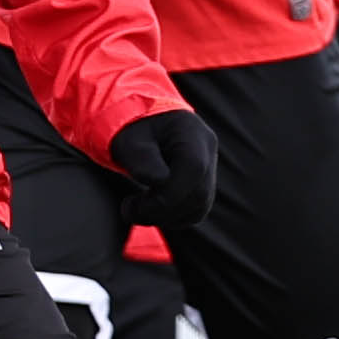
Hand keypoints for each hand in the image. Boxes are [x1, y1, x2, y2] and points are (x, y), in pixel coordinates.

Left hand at [109, 109, 219, 229]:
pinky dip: (172, 217)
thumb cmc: (133, 129)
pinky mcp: (204, 184)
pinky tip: (150, 209)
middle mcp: (208, 149)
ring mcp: (210, 167)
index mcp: (192, 132)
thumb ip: (141, 159)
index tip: (133, 204)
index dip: (166, 196)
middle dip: (162, 210)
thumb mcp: (129, 140)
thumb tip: (157, 181)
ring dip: (166, 217)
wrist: (143, 121)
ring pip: (199, 207)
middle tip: (130, 210)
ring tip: (137, 209)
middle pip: (198, 193)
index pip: (193, 169)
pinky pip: (195, 211)